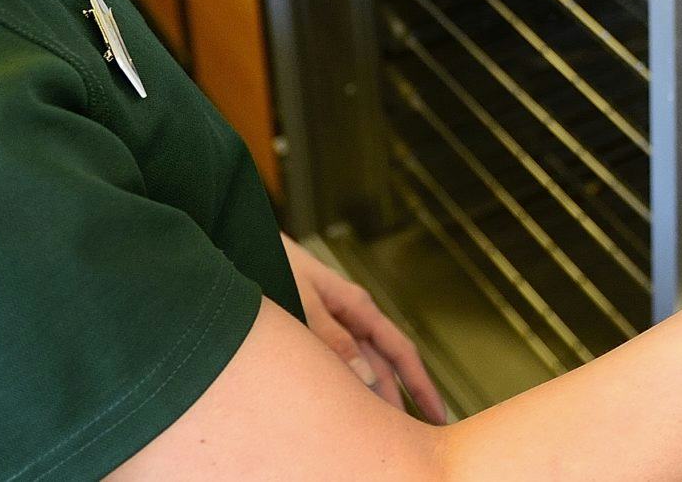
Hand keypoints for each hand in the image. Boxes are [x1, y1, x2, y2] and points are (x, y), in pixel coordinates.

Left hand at [280, 235, 450, 422]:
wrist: (242, 242)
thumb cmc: (275, 263)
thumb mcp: (304, 300)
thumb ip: (332, 338)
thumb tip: (366, 377)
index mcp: (358, 306)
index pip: (400, 352)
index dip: (421, 385)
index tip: (438, 415)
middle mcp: (351, 317)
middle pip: (385, 367)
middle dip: (401, 401)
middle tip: (415, 439)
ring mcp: (334, 324)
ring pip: (362, 369)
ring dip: (373, 398)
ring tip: (382, 433)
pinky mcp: (314, 331)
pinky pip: (338, 364)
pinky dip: (347, 387)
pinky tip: (344, 408)